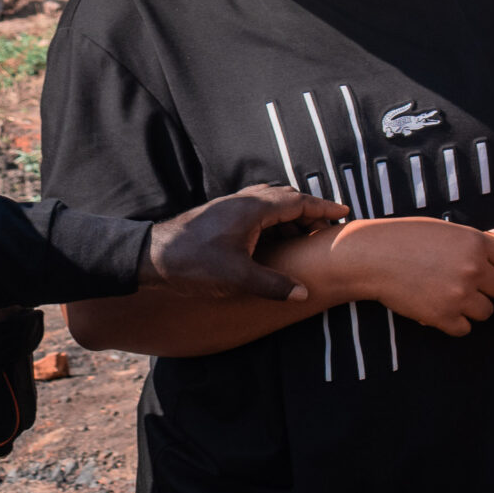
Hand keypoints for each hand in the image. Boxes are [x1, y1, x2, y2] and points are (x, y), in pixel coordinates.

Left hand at [141, 184, 351, 301]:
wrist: (149, 256)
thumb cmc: (192, 263)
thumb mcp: (236, 278)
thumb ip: (272, 285)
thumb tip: (302, 294)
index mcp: (253, 209)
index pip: (298, 202)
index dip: (323, 208)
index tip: (343, 213)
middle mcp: (243, 201)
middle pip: (286, 198)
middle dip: (309, 211)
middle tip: (325, 228)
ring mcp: (230, 207)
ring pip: (270, 203)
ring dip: (290, 216)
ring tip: (302, 237)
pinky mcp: (221, 216)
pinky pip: (257, 210)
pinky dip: (273, 221)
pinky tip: (272, 241)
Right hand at [321, 217, 493, 334]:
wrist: (372, 256)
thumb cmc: (407, 238)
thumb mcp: (446, 230)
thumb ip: (478, 237)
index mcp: (477, 243)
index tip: (484, 268)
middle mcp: (473, 268)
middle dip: (484, 288)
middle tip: (460, 283)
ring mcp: (460, 294)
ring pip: (486, 311)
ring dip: (471, 307)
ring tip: (447, 295)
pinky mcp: (443, 316)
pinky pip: (465, 328)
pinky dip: (453, 323)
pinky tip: (437, 308)